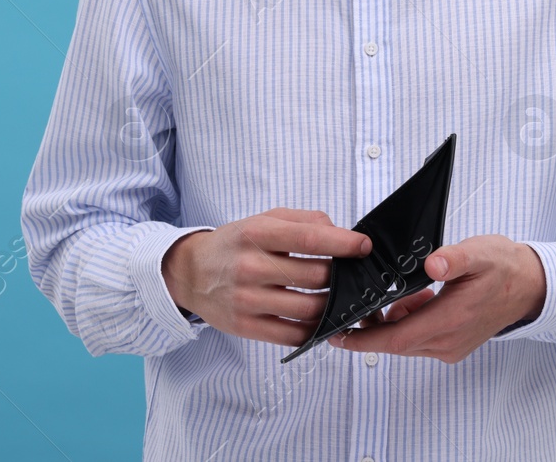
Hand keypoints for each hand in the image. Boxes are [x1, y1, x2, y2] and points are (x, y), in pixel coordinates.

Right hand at [160, 208, 372, 346]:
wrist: (191, 272)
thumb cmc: (236, 243)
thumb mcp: (264, 219)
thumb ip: (304, 221)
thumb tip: (340, 233)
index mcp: (257, 234)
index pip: (310, 238)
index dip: (343, 243)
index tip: (364, 246)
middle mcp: (251, 267)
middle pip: (315, 276)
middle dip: (341, 276)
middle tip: (352, 275)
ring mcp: (248, 300)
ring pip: (309, 308)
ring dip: (333, 305)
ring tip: (341, 298)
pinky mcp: (246, 327)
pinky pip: (293, 335)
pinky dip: (315, 330)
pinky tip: (322, 320)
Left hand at [327, 235, 545, 363]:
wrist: (531, 285)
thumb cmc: (505, 268)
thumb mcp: (480, 253)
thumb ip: (454, 258)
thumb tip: (433, 264)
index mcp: (451, 320)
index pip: (396, 339)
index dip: (364, 341)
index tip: (338, 336)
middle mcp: (449, 341)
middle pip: (396, 342)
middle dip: (372, 326)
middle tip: (359, 302)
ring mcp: (451, 346)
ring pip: (407, 340)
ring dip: (393, 321)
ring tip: (397, 293)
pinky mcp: (453, 344)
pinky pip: (420, 339)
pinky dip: (409, 321)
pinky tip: (417, 299)